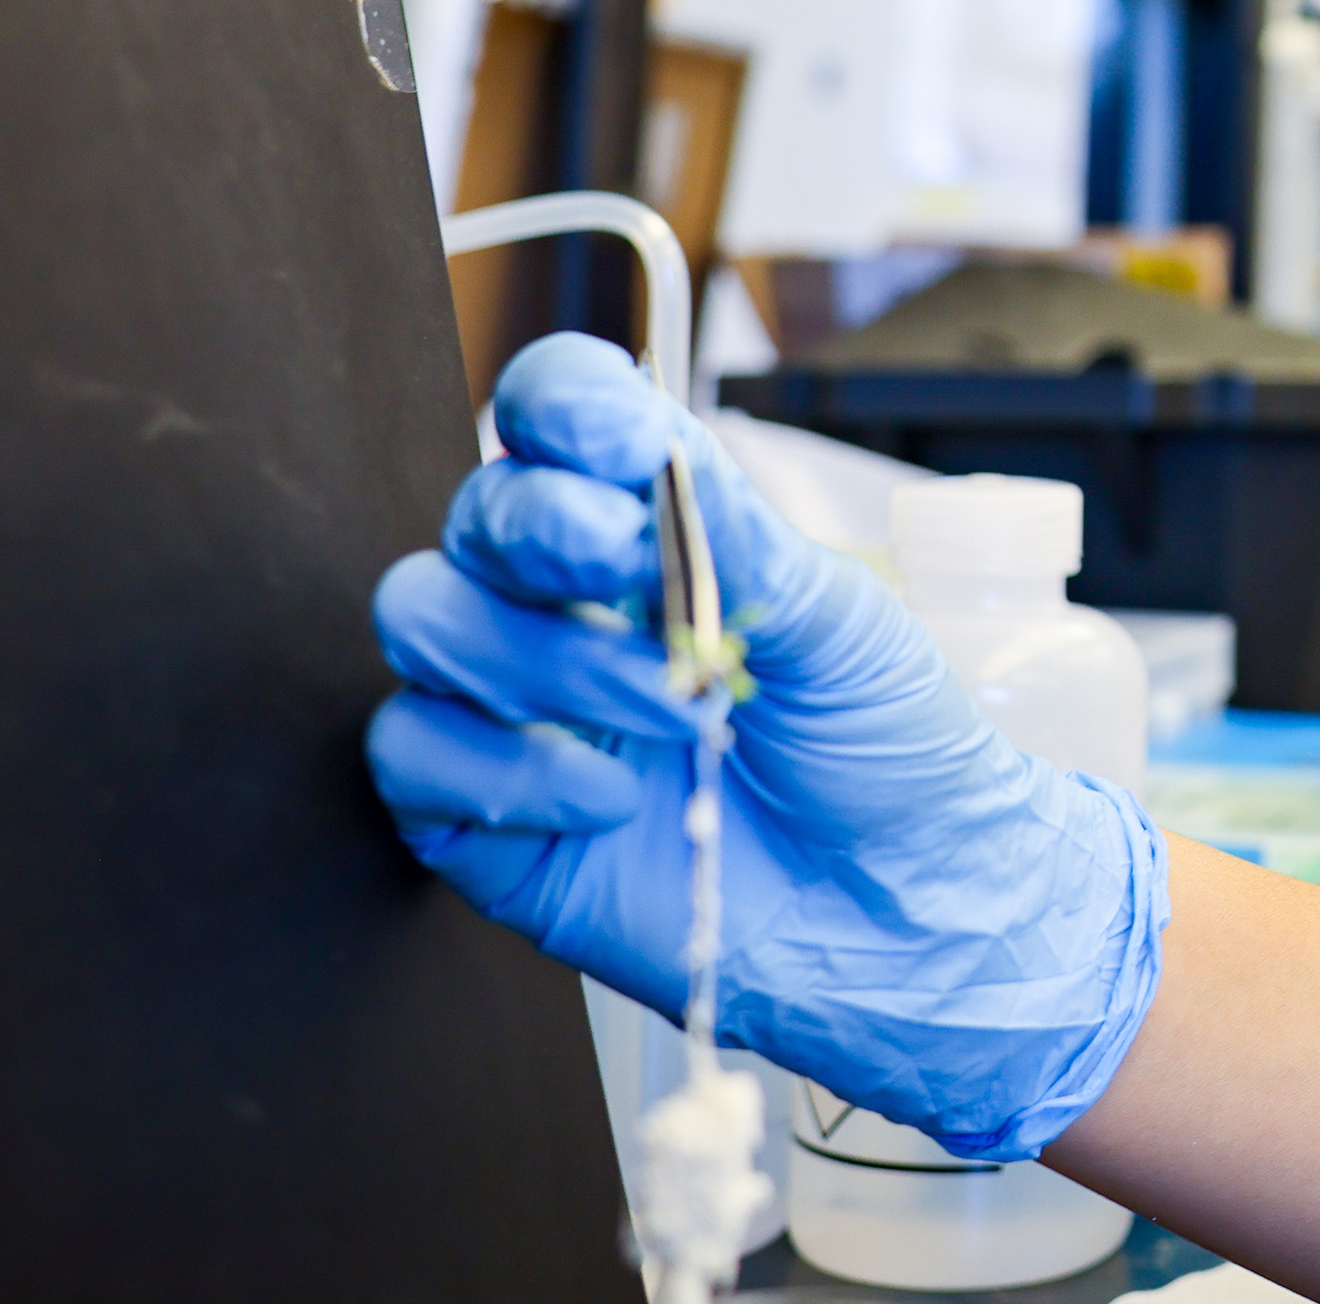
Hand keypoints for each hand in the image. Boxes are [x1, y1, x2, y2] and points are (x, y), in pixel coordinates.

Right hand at [365, 334, 1168, 1160]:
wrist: (906, 912)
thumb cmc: (882, 754)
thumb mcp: (836, 621)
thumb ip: (733, 537)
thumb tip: (653, 456)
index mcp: (649, 531)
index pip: (556, 419)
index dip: (561, 406)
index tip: (618, 440)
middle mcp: (564, 605)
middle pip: (478, 511)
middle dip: (546, 530)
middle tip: (633, 568)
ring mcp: (516, 708)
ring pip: (423, 615)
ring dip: (543, 656)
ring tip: (673, 711)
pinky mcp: (485, 817)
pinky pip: (412, 752)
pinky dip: (507, 768)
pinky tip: (612, 799)